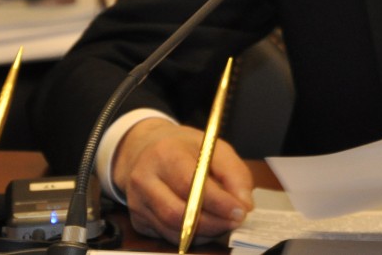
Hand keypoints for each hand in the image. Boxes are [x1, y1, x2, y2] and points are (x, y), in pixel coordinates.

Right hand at [113, 118, 254, 242]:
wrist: (142, 148)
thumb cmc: (180, 147)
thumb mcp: (211, 146)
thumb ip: (233, 172)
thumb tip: (244, 203)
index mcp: (165, 153)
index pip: (190, 184)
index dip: (218, 202)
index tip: (239, 210)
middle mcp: (145, 178)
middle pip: (178, 212)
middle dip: (213, 222)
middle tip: (234, 221)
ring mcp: (136, 201)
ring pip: (172, 229)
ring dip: (203, 232)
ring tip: (222, 223)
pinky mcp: (137, 218)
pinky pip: (166, 235)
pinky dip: (190, 235)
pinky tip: (204, 226)